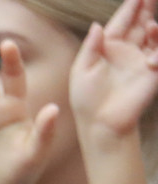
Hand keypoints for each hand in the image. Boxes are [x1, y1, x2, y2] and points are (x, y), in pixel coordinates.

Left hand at [70, 0, 157, 137]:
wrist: (100, 122)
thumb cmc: (86, 98)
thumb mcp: (82, 70)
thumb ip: (91, 47)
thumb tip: (97, 25)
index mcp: (108, 48)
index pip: (121, 22)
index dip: (129, 7)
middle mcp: (126, 51)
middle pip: (139, 23)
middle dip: (146, 8)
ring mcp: (141, 60)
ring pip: (153, 36)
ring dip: (153, 28)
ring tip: (150, 25)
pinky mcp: (152, 72)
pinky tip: (151, 50)